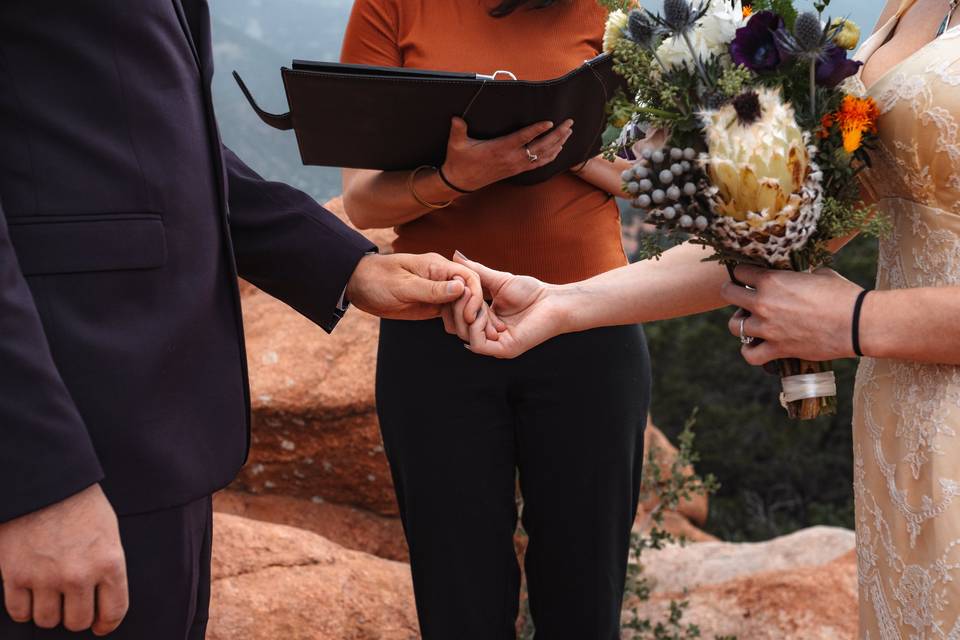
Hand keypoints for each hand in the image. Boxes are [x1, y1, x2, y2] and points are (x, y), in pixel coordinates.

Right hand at [0, 484, 127, 634]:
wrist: (46, 483)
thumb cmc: (81, 505)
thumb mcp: (109, 534)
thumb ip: (107, 567)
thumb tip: (103, 598)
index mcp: (109, 563)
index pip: (113, 612)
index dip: (106, 623)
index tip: (100, 626)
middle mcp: (79, 576)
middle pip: (77, 622)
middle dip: (76, 617)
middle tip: (72, 605)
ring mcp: (45, 577)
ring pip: (47, 621)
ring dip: (49, 612)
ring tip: (51, 596)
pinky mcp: (15, 575)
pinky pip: (19, 612)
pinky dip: (24, 609)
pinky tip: (30, 596)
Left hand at [346, 252, 484, 321]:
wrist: (359, 285)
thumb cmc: (377, 279)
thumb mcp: (403, 286)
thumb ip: (432, 289)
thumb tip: (461, 288)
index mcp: (437, 266)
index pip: (468, 277)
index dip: (474, 296)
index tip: (469, 315)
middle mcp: (442, 277)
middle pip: (470, 292)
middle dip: (476, 312)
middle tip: (475, 333)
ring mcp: (438, 291)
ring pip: (463, 304)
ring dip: (469, 320)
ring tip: (470, 337)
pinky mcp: (432, 304)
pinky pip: (452, 312)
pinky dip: (458, 323)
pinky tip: (457, 333)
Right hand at [440, 117, 573, 191]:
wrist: (461, 182)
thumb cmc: (459, 161)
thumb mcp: (457, 144)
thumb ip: (458, 130)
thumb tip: (456, 118)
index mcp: (500, 149)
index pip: (522, 138)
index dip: (537, 130)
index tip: (549, 122)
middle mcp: (512, 158)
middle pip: (540, 146)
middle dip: (556, 134)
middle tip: (568, 123)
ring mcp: (516, 166)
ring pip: (543, 155)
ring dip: (557, 144)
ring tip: (568, 133)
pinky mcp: (517, 170)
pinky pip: (538, 164)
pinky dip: (551, 156)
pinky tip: (558, 149)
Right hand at [449, 252, 572, 357]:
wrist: (554, 301)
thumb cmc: (531, 292)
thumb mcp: (496, 279)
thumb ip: (475, 271)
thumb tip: (455, 256)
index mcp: (484, 321)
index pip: (457, 315)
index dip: (453, 301)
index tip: (455, 283)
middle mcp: (487, 335)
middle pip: (457, 326)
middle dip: (458, 306)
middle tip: (465, 291)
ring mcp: (495, 344)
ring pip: (465, 335)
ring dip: (468, 314)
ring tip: (478, 300)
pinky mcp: (504, 350)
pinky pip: (477, 344)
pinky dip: (476, 327)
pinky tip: (484, 313)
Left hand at [720, 265, 862, 365]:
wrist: (858, 323)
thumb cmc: (843, 294)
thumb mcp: (819, 274)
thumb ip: (797, 276)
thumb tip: (795, 276)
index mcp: (772, 280)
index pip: (740, 271)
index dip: (743, 272)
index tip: (749, 275)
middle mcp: (763, 303)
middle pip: (728, 293)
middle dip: (733, 292)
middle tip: (743, 295)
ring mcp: (767, 328)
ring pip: (734, 326)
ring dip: (740, 322)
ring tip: (752, 321)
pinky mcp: (777, 349)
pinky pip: (750, 355)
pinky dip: (750, 352)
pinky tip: (757, 345)